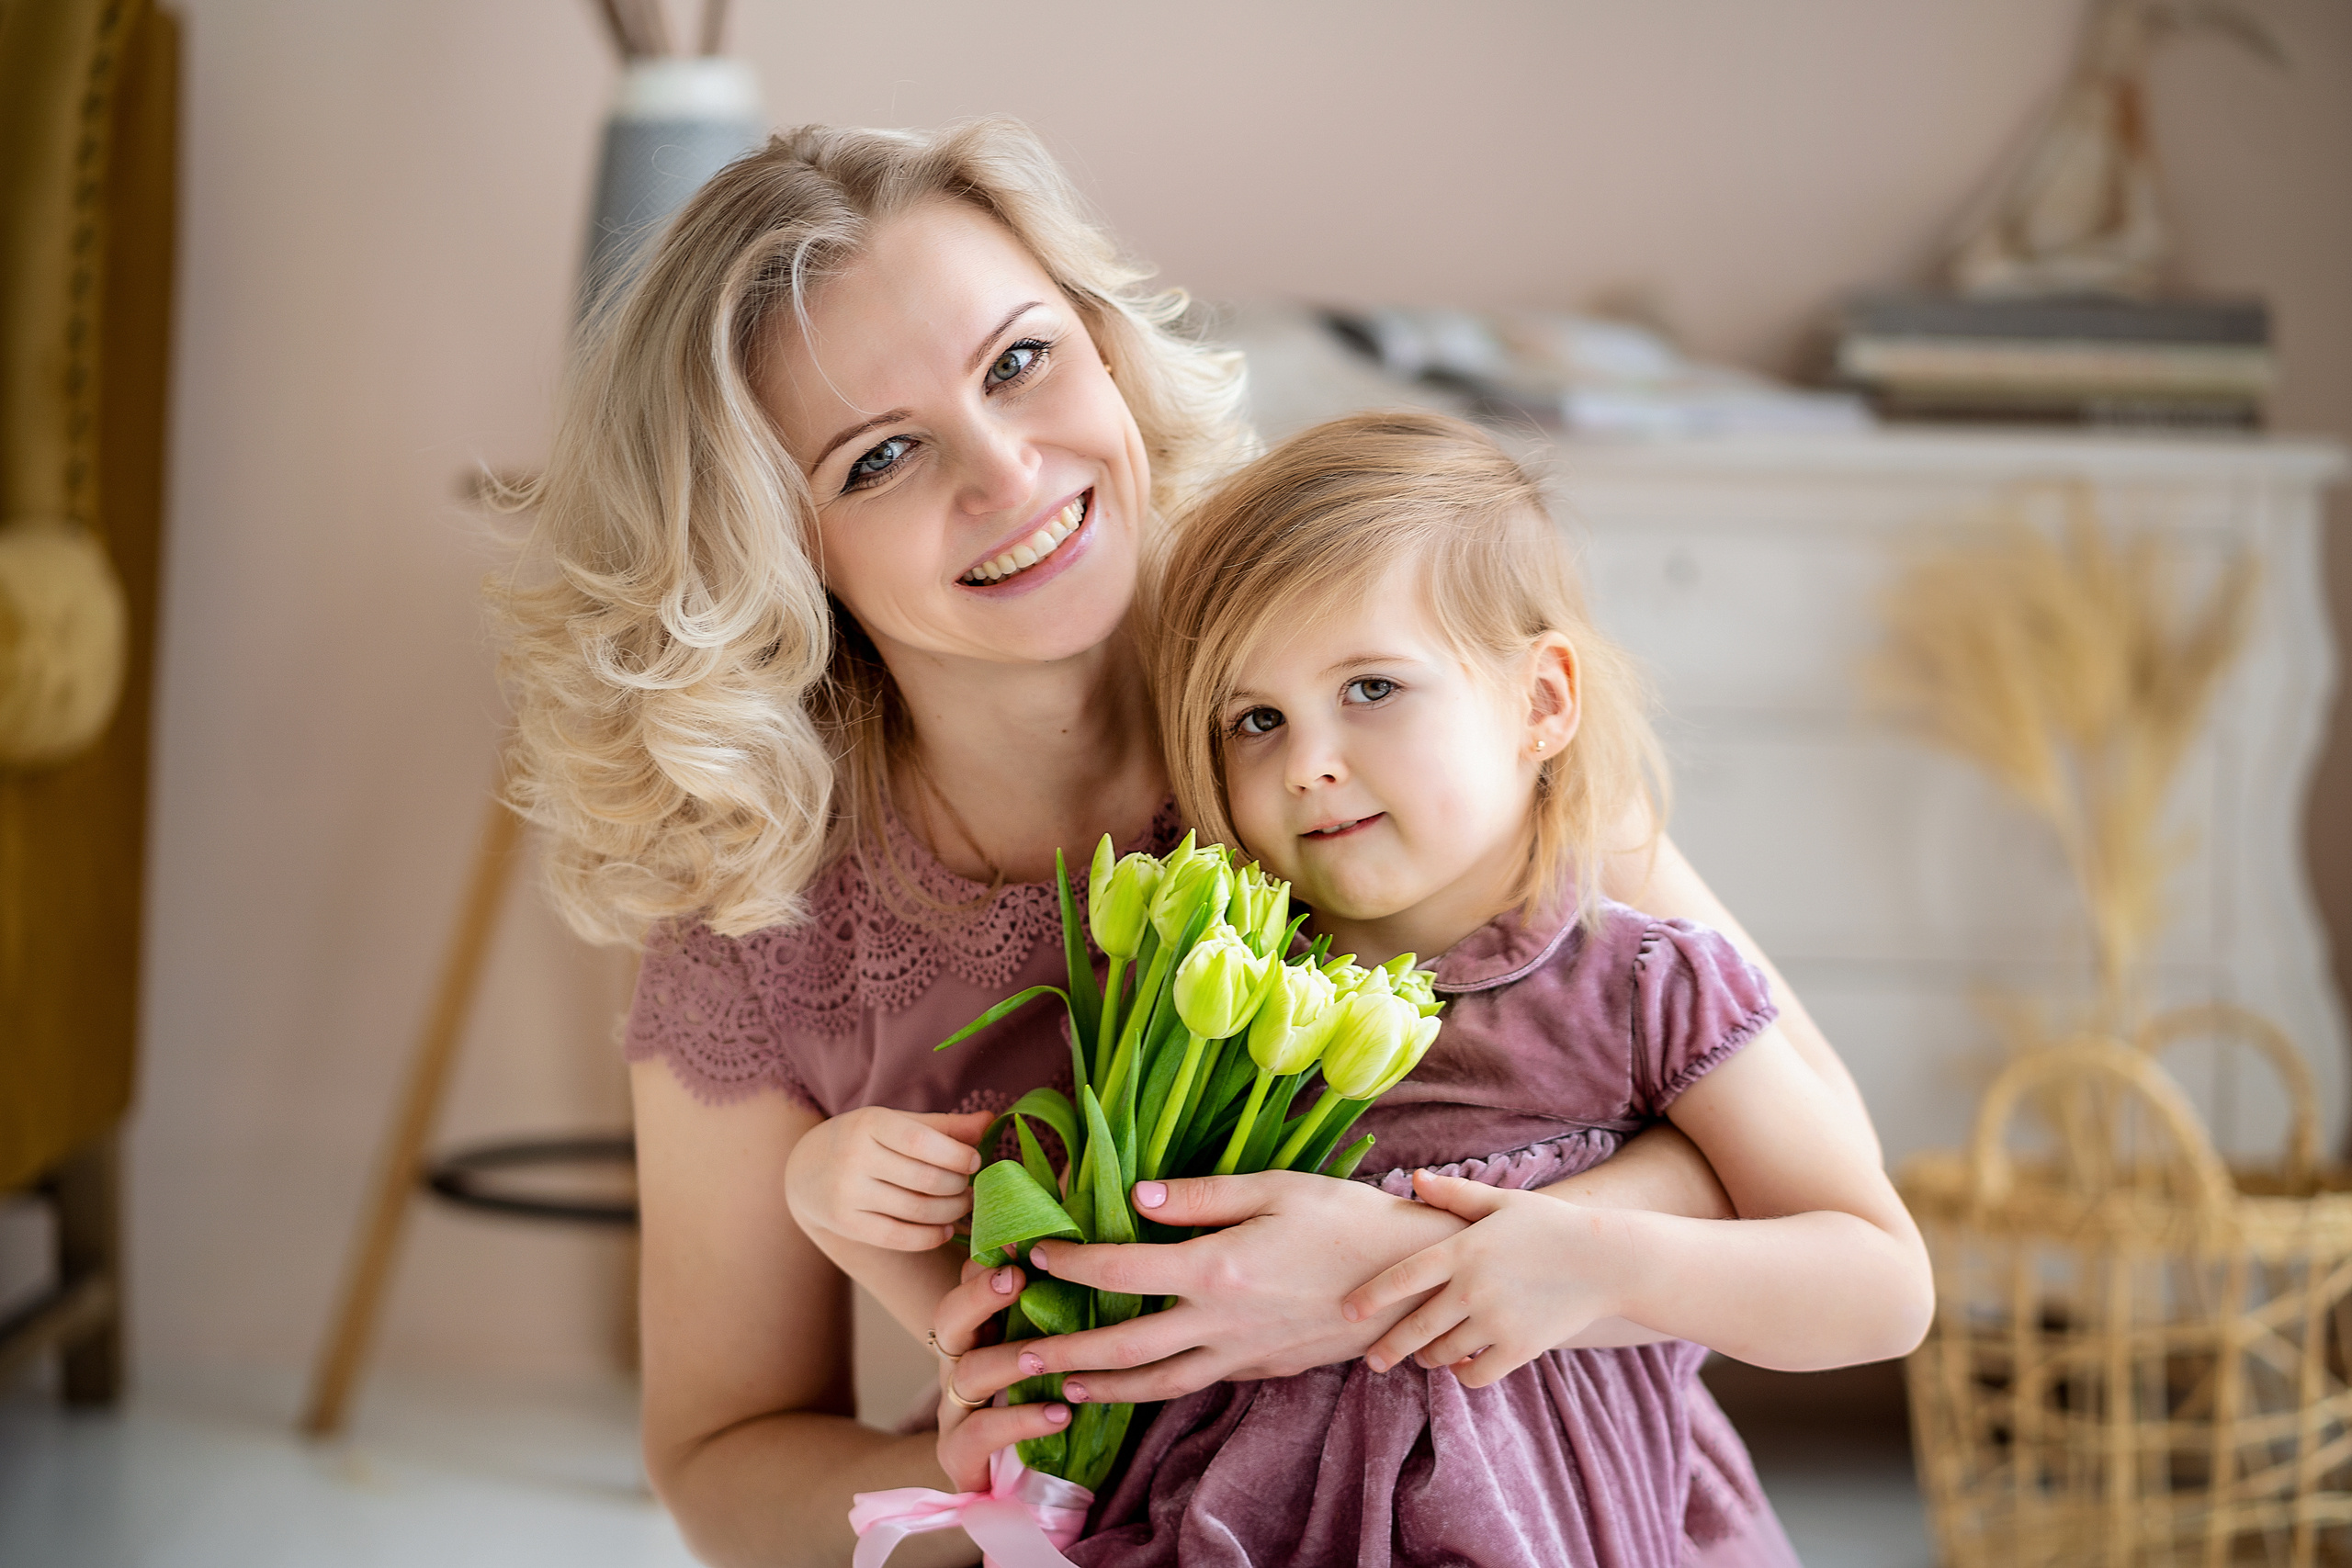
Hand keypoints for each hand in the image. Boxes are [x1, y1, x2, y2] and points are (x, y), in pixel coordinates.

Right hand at [783, 1106, 990, 1250]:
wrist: (805, 1169)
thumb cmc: (864, 1140)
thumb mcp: (897, 1123)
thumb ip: (944, 1126)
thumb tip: (991, 1121)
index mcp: (870, 1123)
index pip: (921, 1141)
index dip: (956, 1154)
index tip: (975, 1161)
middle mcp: (855, 1157)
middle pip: (925, 1179)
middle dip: (959, 1187)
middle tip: (972, 1188)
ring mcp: (848, 1193)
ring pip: (916, 1210)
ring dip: (951, 1212)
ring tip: (963, 1206)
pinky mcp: (846, 1224)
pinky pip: (898, 1237)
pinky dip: (930, 1237)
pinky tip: (946, 1230)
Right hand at [930, 1256, 1068, 1491]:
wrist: (1020, 1490)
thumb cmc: (1047, 1401)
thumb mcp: (1058, 1346)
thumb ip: (1070, 1304)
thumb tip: (1106, 1242)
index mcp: (981, 1328)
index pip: (969, 1281)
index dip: (989, 1260)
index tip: (1020, 1239)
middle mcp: (959, 1361)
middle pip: (948, 1318)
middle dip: (979, 1296)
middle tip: (1015, 1279)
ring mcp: (955, 1409)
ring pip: (966, 1374)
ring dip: (1007, 1360)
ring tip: (1045, 1358)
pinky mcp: (959, 1454)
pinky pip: (978, 1433)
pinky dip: (1018, 1421)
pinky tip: (1058, 1414)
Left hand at [953, 1170, 1467, 1405]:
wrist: (1414, 1279)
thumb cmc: (1347, 1217)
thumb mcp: (1277, 1187)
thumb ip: (1202, 1196)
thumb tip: (1137, 1199)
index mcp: (1217, 1269)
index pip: (1121, 1272)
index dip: (1072, 1263)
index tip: (1038, 1253)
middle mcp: (1221, 1322)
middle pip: (1125, 1349)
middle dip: (1065, 1353)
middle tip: (1016, 1357)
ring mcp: (1243, 1353)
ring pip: (1159, 1383)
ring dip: (1105, 1389)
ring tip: (1064, 1390)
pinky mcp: (1264, 1368)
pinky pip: (1199, 1382)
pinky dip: (1158, 1388)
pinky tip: (1140, 1381)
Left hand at [1344, 1170, 1632, 1387]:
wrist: (1609, 1260)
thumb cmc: (1551, 1225)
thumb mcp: (1503, 1202)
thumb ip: (1455, 1195)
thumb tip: (1413, 1179)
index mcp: (1463, 1250)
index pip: (1402, 1277)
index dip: (1370, 1296)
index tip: (1346, 1310)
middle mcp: (1473, 1288)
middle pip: (1414, 1328)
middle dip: (1387, 1348)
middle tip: (1372, 1360)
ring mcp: (1497, 1321)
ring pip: (1443, 1354)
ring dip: (1429, 1357)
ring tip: (1424, 1354)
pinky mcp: (1521, 1347)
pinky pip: (1476, 1374)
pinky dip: (1464, 1373)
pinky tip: (1462, 1364)